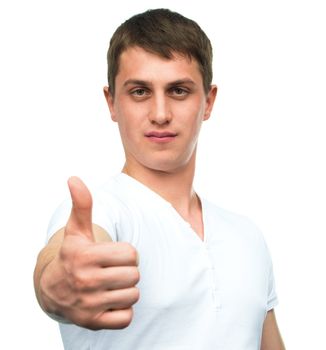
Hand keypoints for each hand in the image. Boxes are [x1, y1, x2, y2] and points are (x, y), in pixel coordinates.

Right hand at [40, 177, 139, 329]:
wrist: (53, 290)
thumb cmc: (73, 255)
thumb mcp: (77, 230)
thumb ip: (81, 205)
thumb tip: (74, 178)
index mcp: (85, 256)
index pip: (132, 254)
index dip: (126, 254)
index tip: (113, 255)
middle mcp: (86, 281)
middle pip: (135, 275)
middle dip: (128, 271)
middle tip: (112, 271)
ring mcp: (90, 304)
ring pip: (133, 295)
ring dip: (126, 290)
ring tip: (110, 285)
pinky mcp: (94, 322)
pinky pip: (126, 317)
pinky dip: (122, 310)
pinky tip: (108, 301)